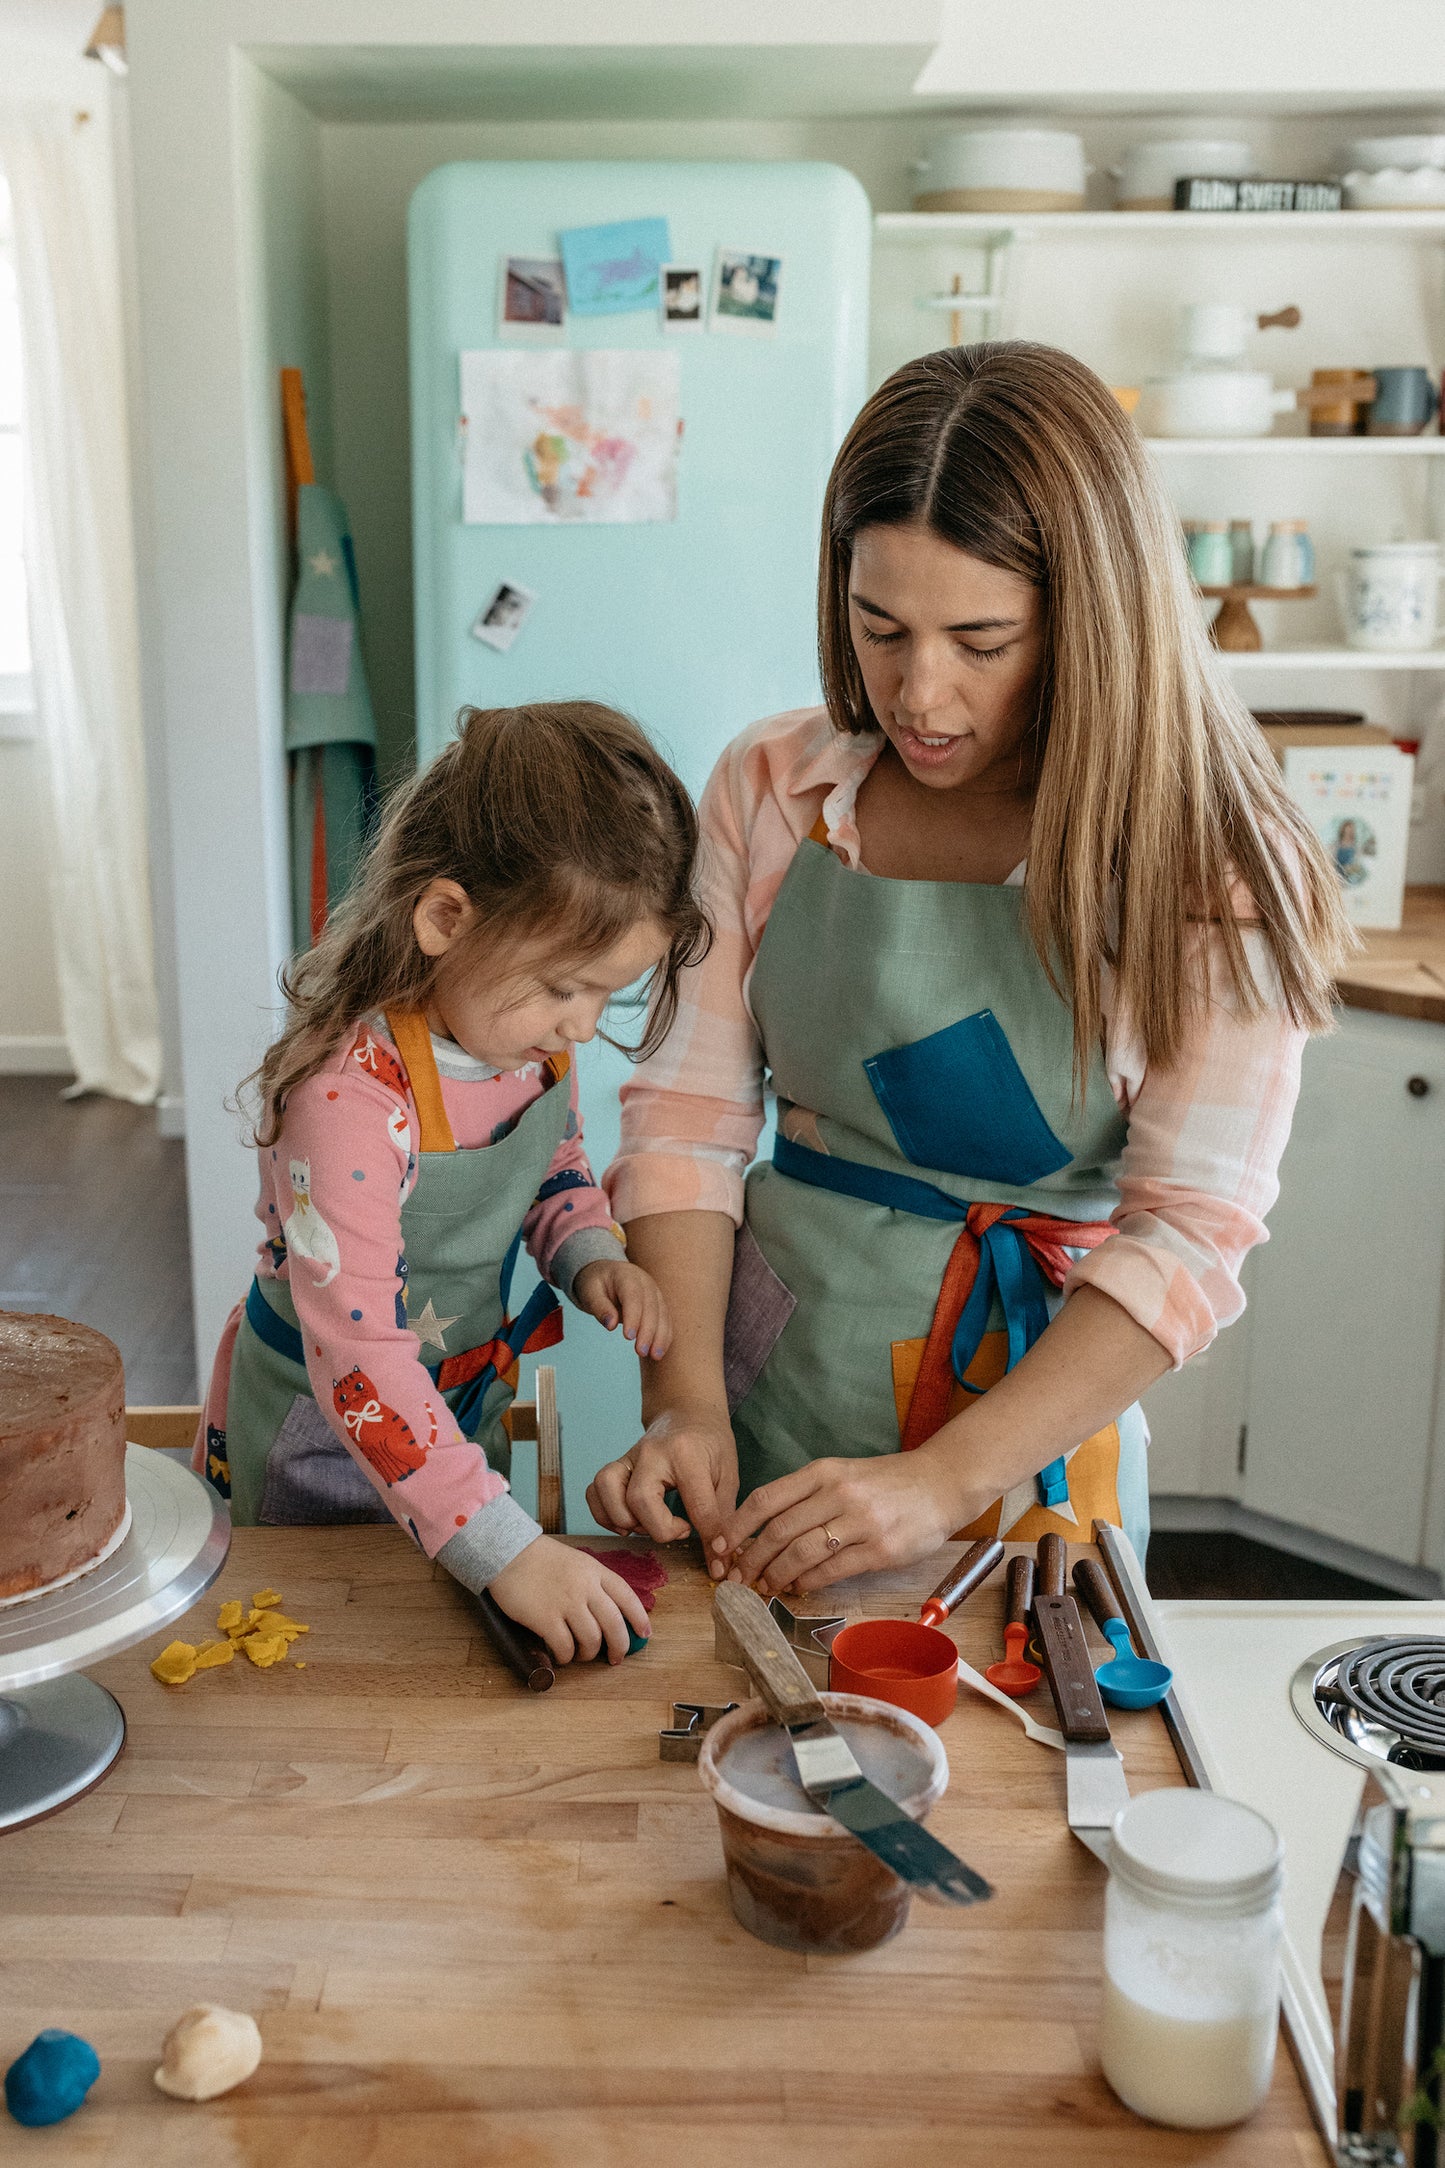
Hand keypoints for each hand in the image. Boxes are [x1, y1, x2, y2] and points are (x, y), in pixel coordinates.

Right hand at [486, 1534, 649, 1664]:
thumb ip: (594, 1582)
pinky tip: (562, 1655)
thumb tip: (608, 1613)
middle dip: (619, 1646)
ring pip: (591, 1640)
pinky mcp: (545, 1618)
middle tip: (615, 1658)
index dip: (639, 1618)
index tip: (644, 1633)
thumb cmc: (541, 1559)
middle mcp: (585, 1587)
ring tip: (581, 1655)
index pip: (627, 1596)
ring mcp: (566, 1603)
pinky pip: (565, 1647)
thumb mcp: (576, 1561)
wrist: (508, 1552)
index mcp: (595, 1571)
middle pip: (614, 1624)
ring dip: (589, 1654)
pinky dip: (566, 1657)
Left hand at [572, 1258, 670, 1359]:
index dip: (633, 1316)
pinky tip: (659, 1352)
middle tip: (640, 1351)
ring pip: (662, 1314)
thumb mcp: (589, 1292)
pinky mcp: (658, 1304)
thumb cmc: (595, 1284)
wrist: (605, 1274)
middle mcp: (645, 1282)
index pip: (632, 1296)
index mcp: (626, 1275)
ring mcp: (654, 1292)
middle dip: (648, 1331)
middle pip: (650, 1307)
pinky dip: (665, 1336)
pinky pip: (665, 1320)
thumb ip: (599, 1307)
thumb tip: (610, 1325)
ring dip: (660, 1336)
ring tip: (654, 1356)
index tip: (628, 1337)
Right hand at [585, 1404, 738, 1548]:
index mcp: (687, 1453)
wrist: (687, 1412)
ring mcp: (629, 1457)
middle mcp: (651, 1453)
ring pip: (607, 1490)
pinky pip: (593, 1491)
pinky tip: (628, 1520)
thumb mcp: (728, 1475)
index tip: (717, 1546)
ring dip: (625, 1520)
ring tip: (648, 1524)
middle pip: (639, 1500)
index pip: (696, 1504)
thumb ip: (723, 1517)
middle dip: (659, 1529)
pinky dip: (605, 1514)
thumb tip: (721, 1561)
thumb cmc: (711, 1445)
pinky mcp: (616, 1465)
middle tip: (680, 1529)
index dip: (709, 1534)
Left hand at [712, 1451, 966, 1595]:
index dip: (737, 1527)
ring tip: (765, 1587)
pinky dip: (807, 1583)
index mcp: (823, 1471)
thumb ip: (807, 1496)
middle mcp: (838, 1493)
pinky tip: (798, 1587)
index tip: (720, 1547)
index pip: (766, 1499)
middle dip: (751, 1559)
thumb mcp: (843, 1473)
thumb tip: (764, 1531)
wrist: (942, 1483)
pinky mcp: (880, 1550)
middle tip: (738, 1578)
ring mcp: (860, 1522)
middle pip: (778, 1531)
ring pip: (801, 1553)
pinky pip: (831, 1571)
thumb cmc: (887, 1481)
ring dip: (776, 1575)